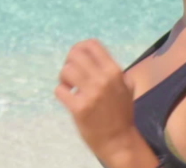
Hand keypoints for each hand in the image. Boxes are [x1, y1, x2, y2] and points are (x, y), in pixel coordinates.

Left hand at [55, 39, 137, 160]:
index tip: (77, 58)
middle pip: (75, 54)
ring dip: (64, 77)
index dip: (80, 47)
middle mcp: (103, 79)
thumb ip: (114, 71)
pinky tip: (68, 98)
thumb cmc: (122, 113)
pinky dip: (61, 92)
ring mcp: (90, 94)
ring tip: (69, 86)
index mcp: (114, 71)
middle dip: (69, 61)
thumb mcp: (126, 86)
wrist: (119, 141)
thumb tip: (97, 56)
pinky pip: (60, 90)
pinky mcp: (79, 108)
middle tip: (71, 73)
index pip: (91, 44)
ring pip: (66, 70)